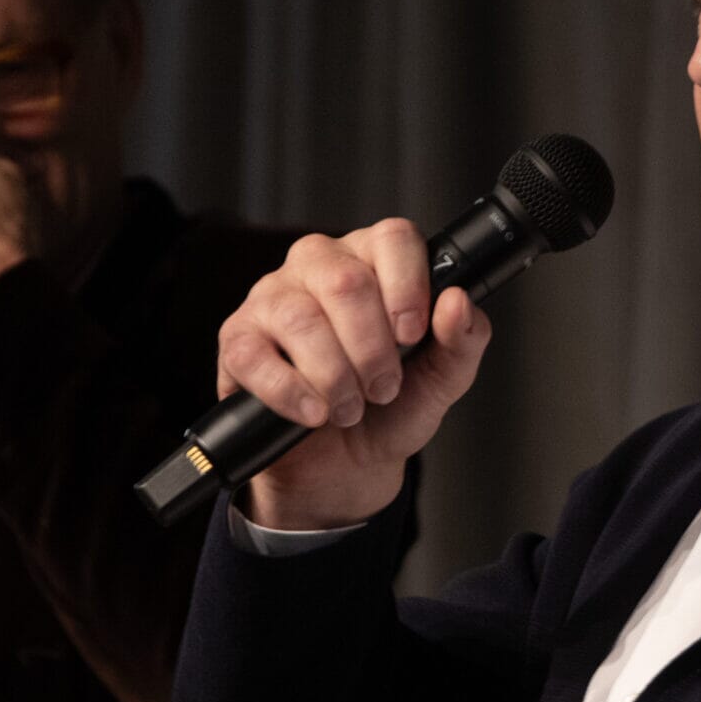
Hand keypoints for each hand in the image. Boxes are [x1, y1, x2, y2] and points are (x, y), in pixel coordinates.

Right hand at [218, 220, 490, 529]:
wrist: (346, 465)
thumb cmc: (391, 409)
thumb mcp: (441, 380)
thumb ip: (462, 341)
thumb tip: (458, 302)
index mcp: (374, 261)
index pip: (393, 237)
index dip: (407, 287)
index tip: (412, 335)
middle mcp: (320, 266)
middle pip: (347, 281)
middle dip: (373, 349)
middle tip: (383, 387)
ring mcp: (272, 298)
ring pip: (301, 317)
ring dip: (335, 376)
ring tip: (350, 408)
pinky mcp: (238, 338)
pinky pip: (255, 355)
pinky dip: (292, 393)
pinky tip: (314, 413)